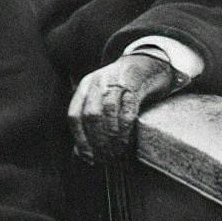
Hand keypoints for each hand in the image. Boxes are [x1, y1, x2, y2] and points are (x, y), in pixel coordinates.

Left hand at [71, 48, 184, 163]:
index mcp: (85, 86)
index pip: (74, 115)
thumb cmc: (122, 86)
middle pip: (91, 115)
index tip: (87, 156)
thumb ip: (92, 117)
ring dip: (111, 136)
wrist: (147, 62)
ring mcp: (115, 82)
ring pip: (107, 112)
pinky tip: (125, 142)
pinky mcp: (134, 84)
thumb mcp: (101, 95)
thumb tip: (83, 152)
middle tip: (104, 157)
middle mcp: (97, 83)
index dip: (79, 139)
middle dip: (97, 140)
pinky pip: (127, 109)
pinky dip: (125, 129)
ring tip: (115, 152)